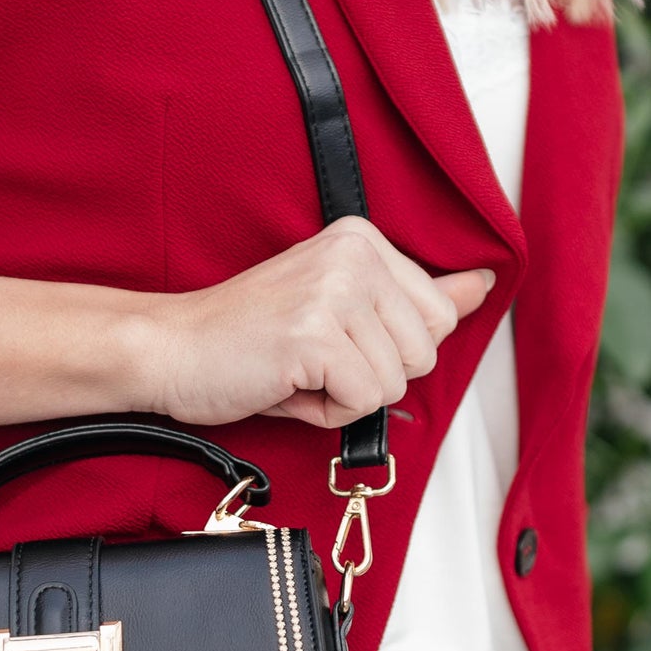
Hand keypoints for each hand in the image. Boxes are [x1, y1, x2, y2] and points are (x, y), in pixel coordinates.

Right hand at [138, 218, 492, 431]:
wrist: (170, 350)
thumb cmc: (246, 338)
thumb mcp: (339, 308)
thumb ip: (414, 298)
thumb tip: (481, 286)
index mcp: (361, 240)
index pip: (438, 316)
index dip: (389, 349)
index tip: (332, 337)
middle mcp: (354, 255)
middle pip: (425, 353)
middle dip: (374, 376)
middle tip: (312, 358)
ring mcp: (335, 292)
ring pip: (396, 383)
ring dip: (347, 395)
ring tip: (297, 370)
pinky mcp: (316, 335)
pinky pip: (364, 401)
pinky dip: (325, 410)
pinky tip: (286, 383)